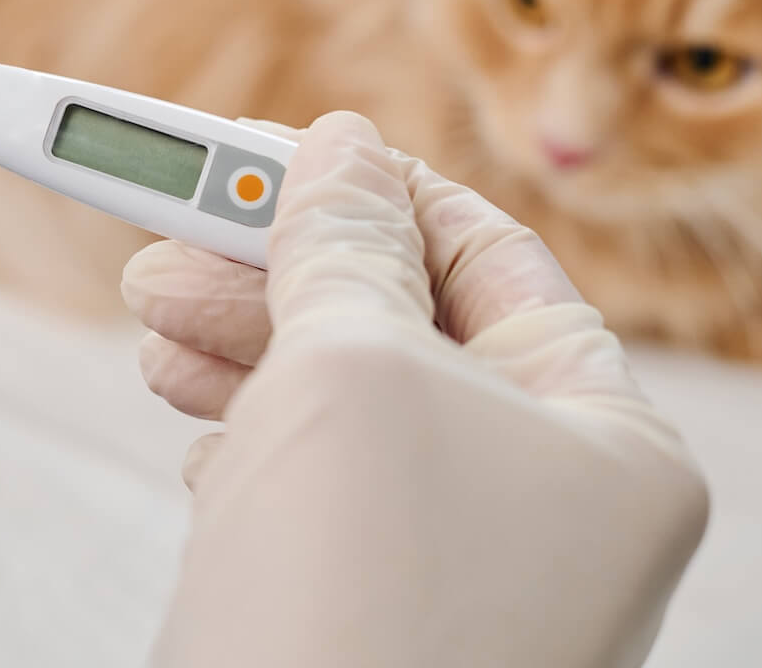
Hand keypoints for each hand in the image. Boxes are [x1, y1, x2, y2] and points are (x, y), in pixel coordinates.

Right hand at [125, 112, 708, 667]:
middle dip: (274, 269)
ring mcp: (464, 570)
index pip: (491, 257)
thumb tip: (339, 147)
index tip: (263, 146)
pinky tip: (201, 428)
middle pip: (403, 326)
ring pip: (347, 407)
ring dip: (242, 344)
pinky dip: (250, 438)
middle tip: (169, 230)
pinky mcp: (375, 615)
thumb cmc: (356, 601)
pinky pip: (318, 489)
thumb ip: (346, 243)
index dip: (372, 185)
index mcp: (609, 442)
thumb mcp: (350, 370)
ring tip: (152, 315)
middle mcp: (553, 508)